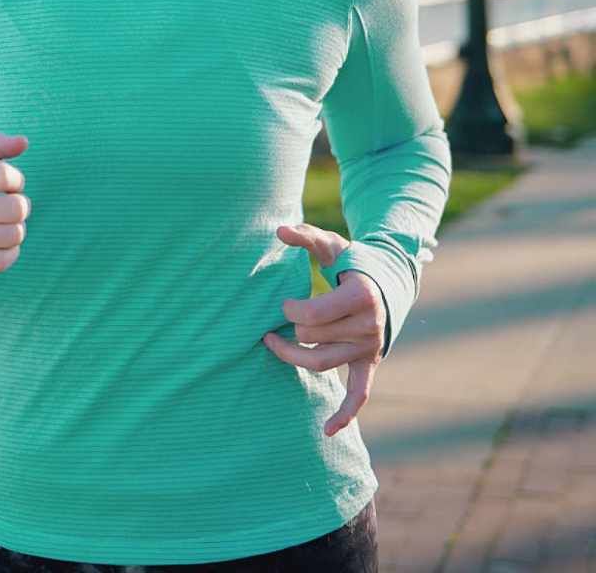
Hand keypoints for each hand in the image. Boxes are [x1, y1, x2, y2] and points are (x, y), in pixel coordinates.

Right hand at [0, 132, 31, 277]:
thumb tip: (24, 141)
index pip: (4, 175)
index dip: (16, 180)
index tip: (9, 184)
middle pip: (15, 208)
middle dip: (21, 206)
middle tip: (8, 206)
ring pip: (13, 236)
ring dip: (16, 229)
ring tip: (2, 224)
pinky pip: (3, 260)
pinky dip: (10, 251)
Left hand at [260, 222, 385, 437]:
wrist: (389, 281)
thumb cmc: (352, 261)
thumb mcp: (331, 244)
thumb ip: (304, 236)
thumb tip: (278, 231)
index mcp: (359, 297)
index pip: (314, 314)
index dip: (291, 309)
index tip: (283, 303)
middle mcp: (368, 326)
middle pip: (313, 338)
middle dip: (291, 327)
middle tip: (279, 317)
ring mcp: (369, 348)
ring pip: (322, 363)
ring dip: (293, 358)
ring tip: (271, 343)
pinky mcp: (368, 363)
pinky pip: (359, 394)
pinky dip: (345, 414)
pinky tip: (328, 431)